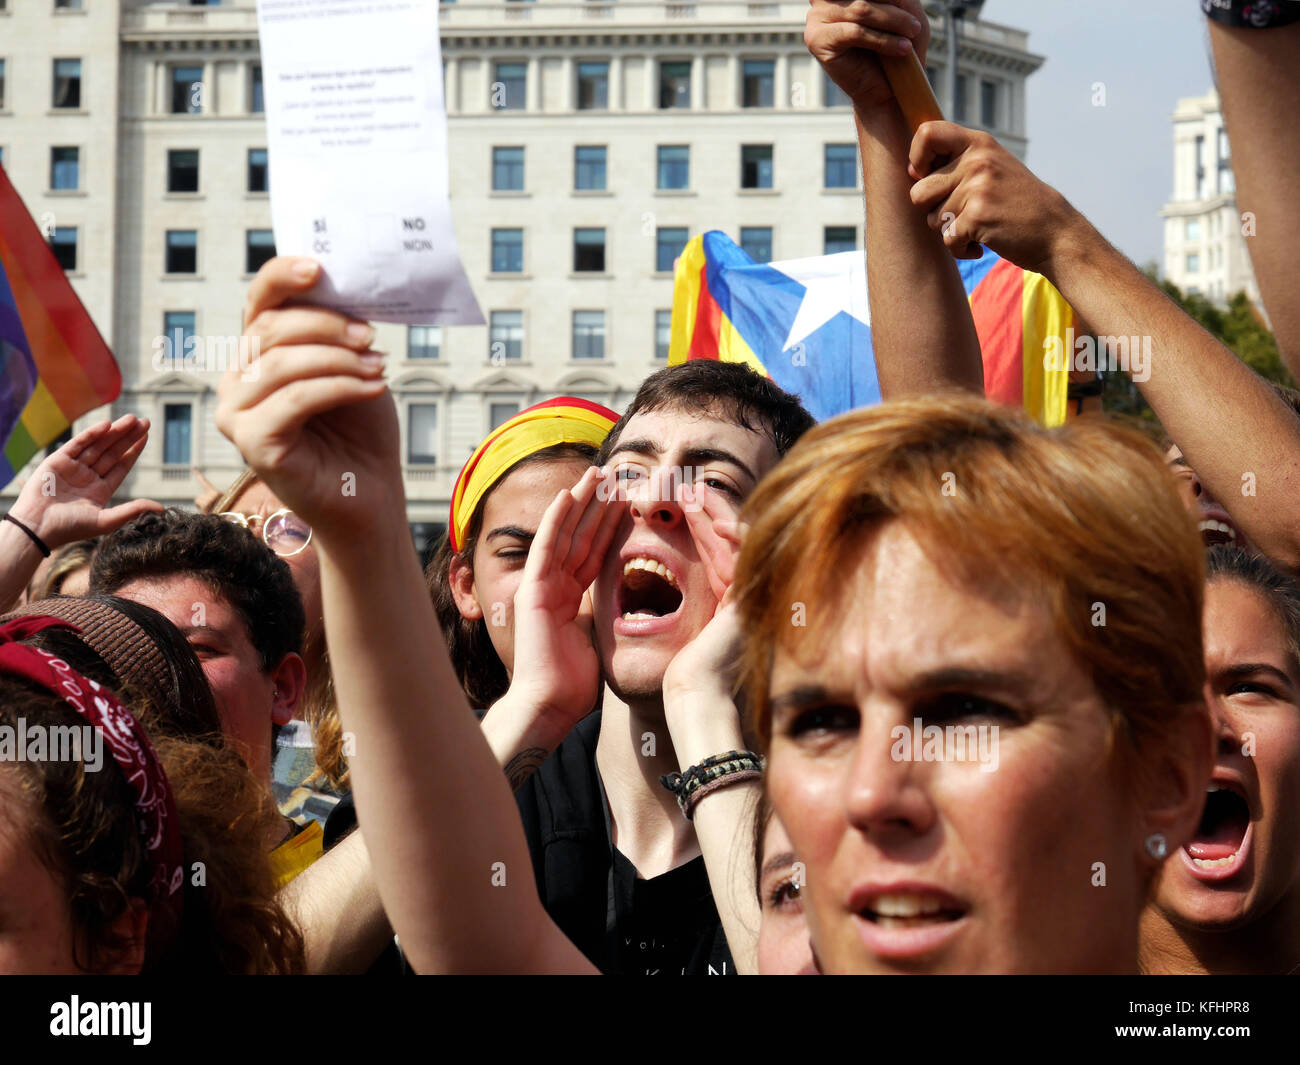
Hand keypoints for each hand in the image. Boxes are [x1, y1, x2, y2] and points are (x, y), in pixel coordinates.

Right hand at [9, 415, 160, 548]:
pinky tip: (107, 425)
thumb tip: (161, 509)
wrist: (38, 527)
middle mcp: (88, 477)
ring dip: (115, 432)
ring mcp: (73, 468)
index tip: (146, 436)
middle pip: (112, 452)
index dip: (134, 451)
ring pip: (98, 445)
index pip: (121, 465)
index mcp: (100, 490)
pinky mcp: (58, 461)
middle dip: (128, 437)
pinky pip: (78, 444)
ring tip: (132, 419)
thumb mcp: (106, 521)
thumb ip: (133, 511)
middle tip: (145, 421)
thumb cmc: (70, 528)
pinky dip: (92, 434)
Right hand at [215, 257, 394, 541]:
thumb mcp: (352, 366)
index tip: (320, 268)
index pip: (259, 302)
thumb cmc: (360, 429)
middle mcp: (237, 380)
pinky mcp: (253, 444)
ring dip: (338, 360)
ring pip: (282, 364)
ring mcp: (237, 414)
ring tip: (378, 367)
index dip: (282, 277)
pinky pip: (294, 399)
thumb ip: (335, 330)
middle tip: (371, 335)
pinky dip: (339, 387)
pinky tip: (373, 388)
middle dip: (327, 325)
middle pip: (270, 329)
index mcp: (256, 354)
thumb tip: (339, 283)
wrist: (370, 492)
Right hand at [505, 466, 625, 727]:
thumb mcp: (600, 639)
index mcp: (572, 599)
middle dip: (598, 506)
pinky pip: (546, 547)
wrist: (551, 703)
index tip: (627, 502)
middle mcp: (556, 587)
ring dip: (580, 502)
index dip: (610, 527)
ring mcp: (542, 586)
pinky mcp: (532, 589)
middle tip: (616, 476)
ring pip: (565, 534)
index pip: (595, 554)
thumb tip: (634, 603)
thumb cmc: (575, 683)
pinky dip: (556, 520)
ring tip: (597, 474)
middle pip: (581, 537)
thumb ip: (607, 614)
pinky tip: (567, 495)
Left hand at [664, 484, 747, 705]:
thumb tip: (628, 580)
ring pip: (738, 544)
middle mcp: (740, 595)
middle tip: (690, 487)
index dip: (699, 525)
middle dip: (709, 512)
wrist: (693, 698)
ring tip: (695, 493)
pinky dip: (734, 540)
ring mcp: (750, 598)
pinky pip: (747, 562)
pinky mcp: (752, 603)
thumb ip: (653, 600)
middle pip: (729, 541)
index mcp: (722, 601)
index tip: (678, 504)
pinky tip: (715, 522)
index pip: (714, 552)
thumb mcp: (660, 623)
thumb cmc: (671, 671)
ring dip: (716, 517)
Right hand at [805, 0, 927, 111]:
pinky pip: (854, 32)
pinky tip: (901, 48)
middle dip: (892, 8)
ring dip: (892, 22)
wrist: (887, 89)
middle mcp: (824, 0)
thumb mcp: (902, 9)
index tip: (906, 6)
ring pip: (861, 10)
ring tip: (911, 34)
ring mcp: (816, 19)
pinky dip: (881, 40)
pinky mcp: (817, 40)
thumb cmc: (896, 47)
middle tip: (914, 26)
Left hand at [908, 122, 1082, 269]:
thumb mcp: (992, 167)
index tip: (929, 176)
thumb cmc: (1016, 202)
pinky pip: (947, 240)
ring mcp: (977, 187)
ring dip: (950, 231)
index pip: (926, 132)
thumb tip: (911, 170)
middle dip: (934, 211)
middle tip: (962, 212)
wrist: (1054, 231)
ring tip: (978, 226)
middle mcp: (976, 160)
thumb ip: (956, 162)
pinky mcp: (977, 216)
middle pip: (919, 191)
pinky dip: (960, 249)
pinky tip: (982, 243)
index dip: (917, 158)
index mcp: (978, 143)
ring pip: (931, 220)